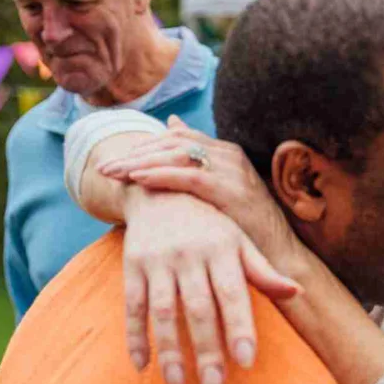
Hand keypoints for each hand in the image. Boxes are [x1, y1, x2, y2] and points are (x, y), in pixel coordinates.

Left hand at [100, 116, 298, 273]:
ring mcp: (232, 170)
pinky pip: (189, 176)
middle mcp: (229, 156)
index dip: (144, 147)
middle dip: (136, 153)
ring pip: (177, 154)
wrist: (278, 256)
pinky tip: (139, 180)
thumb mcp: (217, 198)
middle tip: (105, 168)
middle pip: (173, 142)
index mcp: (225, 154)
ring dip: (142, 162)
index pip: (177, 138)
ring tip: (114, 173)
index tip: (115, 162)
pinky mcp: (231, 190)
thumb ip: (194, 170)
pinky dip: (161, 175)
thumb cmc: (244, 232)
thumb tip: (172, 128)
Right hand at [122, 189, 299, 383]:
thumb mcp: (239, 241)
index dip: (240, 327)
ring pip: (163, 311)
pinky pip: (131, 306)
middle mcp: (190, 254)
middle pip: (199, 309)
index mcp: (222, 249)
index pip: (233, 294)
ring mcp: (158, 260)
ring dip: (169, 350)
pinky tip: (142, 366)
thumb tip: (297, 292)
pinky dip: (135, 337)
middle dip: (206, 350)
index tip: (246, 362)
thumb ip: (263, 271)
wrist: (159, 190)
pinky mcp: (132, 266)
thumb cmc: (210, 225)